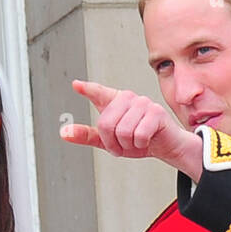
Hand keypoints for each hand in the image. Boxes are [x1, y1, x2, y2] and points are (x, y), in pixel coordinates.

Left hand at [61, 80, 203, 179]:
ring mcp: (143, 103)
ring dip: (127, 145)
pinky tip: (146, 139)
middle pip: (106, 124)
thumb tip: (64, 132)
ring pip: (122, 131)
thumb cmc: (139, 140)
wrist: (166, 146)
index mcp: (115, 102)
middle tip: (122, 144)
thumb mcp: (109, 141)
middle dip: (112, 142)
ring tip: (135, 141)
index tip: (76, 85)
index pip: (99, 93)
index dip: (88, 89)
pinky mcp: (156, 112)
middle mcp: (127, 98)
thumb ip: (87, 135)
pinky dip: (140, 144)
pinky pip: (138, 135)